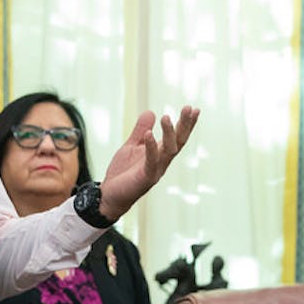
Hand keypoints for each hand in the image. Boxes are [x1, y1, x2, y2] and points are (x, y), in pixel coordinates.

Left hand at [98, 106, 199, 220]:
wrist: (110, 196)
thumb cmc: (122, 173)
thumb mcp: (131, 146)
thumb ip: (140, 130)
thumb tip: (151, 111)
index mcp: (160, 154)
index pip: (177, 137)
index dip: (186, 123)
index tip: (194, 108)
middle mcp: (162, 162)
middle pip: (178, 141)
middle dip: (185, 125)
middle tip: (189, 108)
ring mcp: (156, 170)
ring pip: (169, 150)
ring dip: (169, 134)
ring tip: (166, 117)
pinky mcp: (146, 178)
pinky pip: (151, 161)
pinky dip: (151, 147)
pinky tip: (149, 134)